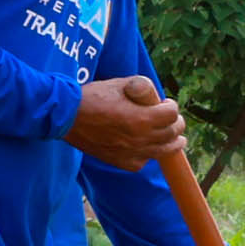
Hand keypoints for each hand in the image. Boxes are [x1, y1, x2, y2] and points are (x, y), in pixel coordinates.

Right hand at [65, 75, 187, 171]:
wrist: (67, 116)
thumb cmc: (93, 97)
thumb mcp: (121, 83)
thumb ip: (143, 87)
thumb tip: (156, 96)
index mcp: (142, 119)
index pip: (172, 114)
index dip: (171, 106)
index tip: (165, 103)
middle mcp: (140, 139)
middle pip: (172, 133)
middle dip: (176, 123)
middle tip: (173, 119)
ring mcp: (131, 153)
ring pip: (163, 151)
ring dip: (173, 143)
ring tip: (178, 140)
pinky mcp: (121, 162)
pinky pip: (143, 162)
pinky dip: (148, 155)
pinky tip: (147, 147)